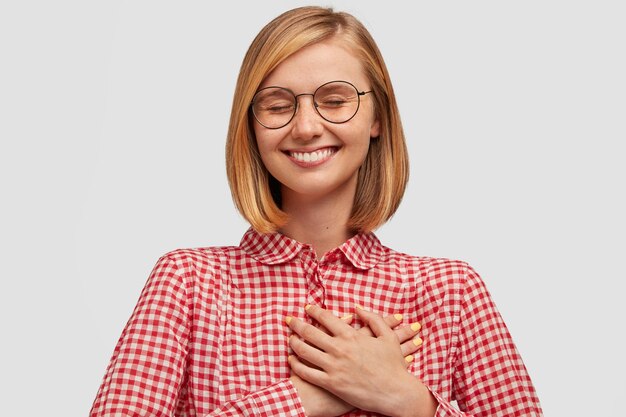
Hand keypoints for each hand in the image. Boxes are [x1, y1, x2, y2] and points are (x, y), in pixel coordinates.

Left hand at [287, 305, 433, 416]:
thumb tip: (358, 308)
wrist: (396, 393)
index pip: (326, 318)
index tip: (307, 308)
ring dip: (293, 343)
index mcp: (351, 335)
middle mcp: (339, 349)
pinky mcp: (331, 384)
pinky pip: (307, 373)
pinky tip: (292, 361)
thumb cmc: (394, 365)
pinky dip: (296, 365)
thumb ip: (373, 318)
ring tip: (289, 339)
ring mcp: (334, 367)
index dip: (314, 311)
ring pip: (305, 352)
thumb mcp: (388, 336)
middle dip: (296, 324)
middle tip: (288, 320)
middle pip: (310, 332)